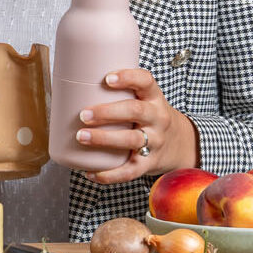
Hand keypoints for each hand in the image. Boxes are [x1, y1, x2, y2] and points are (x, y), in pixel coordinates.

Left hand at [74, 68, 197, 183]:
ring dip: (104, 138)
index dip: (128, 77)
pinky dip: (109, 175)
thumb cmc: (149, 117)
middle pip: (136, 111)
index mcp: (154, 98)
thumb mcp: (145, 100)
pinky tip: (90, 173)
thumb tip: (72, 87)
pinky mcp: (149, 163)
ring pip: (131, 140)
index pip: (146, 81)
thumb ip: (121, 93)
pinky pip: (130, 171)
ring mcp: (155, 142)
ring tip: (81, 137)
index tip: (107, 78)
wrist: (180, 144)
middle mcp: (157, 118)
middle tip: (83, 114)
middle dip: (107, 112)